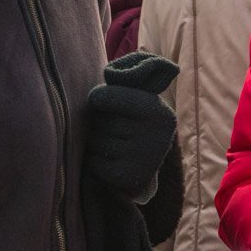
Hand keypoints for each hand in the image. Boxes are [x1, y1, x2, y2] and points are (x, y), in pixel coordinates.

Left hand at [85, 53, 178, 197]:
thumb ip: (126, 84)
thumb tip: (109, 72)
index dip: (97, 97)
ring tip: (111, 142)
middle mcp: (153, 135)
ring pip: (94, 140)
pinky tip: (108, 159)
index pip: (108, 96)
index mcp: (157, 111)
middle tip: (112, 126)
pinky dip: (94, 159)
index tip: (97, 99)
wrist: (146, 169)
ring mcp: (141, 159)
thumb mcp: (141, 100)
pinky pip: (92, 161)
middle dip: (98, 122)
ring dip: (94, 141)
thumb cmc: (135, 123)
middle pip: (100, 121)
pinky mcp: (126, 178)